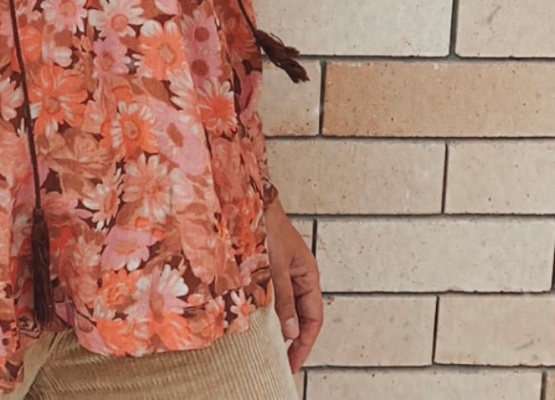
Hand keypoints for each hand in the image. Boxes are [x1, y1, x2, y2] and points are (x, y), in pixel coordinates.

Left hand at [264, 196, 322, 373]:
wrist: (248, 198)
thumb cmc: (267, 224)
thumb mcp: (275, 266)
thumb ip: (283, 298)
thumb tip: (290, 332)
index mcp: (308, 275)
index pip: (313, 319)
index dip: (304, 343)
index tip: (293, 364)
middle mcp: (298, 276)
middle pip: (300, 316)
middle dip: (292, 340)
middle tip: (280, 362)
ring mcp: (283, 272)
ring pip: (284, 308)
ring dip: (277, 326)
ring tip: (267, 347)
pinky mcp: (267, 268)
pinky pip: (271, 296)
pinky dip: (266, 311)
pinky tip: (256, 322)